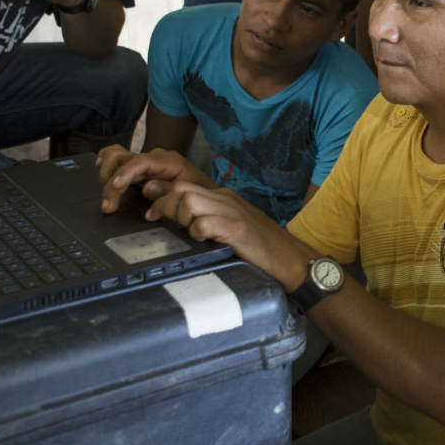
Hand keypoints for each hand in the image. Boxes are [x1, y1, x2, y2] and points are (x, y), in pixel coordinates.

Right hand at [96, 145, 209, 211]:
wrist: (204, 189)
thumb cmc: (197, 191)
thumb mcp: (188, 193)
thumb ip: (168, 190)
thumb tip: (146, 187)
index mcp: (169, 161)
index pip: (141, 162)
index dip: (125, 173)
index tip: (114, 186)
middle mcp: (154, 157)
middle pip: (124, 160)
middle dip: (111, 183)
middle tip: (108, 206)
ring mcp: (146, 160)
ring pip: (117, 155)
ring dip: (106, 174)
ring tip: (106, 196)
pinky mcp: (139, 166)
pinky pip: (118, 155)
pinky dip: (106, 160)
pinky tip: (99, 166)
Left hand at [145, 181, 301, 282]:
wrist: (291, 258)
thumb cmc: (261, 247)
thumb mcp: (230, 227)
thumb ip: (208, 220)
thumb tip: (180, 222)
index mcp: (223, 198)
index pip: (183, 186)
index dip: (162, 199)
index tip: (152, 215)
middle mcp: (226, 200)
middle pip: (182, 189)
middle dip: (166, 207)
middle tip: (164, 225)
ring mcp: (232, 212)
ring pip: (189, 201)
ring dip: (181, 218)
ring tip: (189, 233)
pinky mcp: (237, 229)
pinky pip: (204, 224)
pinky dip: (198, 233)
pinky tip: (205, 242)